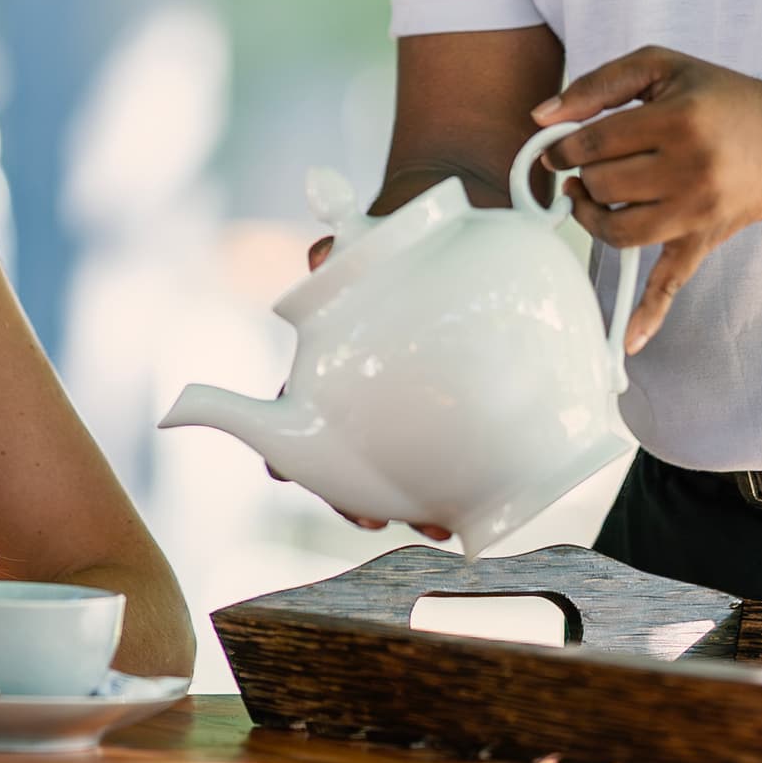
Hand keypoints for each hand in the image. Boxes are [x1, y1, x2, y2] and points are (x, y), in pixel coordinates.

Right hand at [275, 232, 452, 540]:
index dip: (284, 458)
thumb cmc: (389, 245)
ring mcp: (407, 412)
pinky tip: (478, 504)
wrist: (446, 238)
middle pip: (343, 467)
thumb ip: (334, 243)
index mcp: (325, 368)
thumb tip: (319, 254)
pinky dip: (462, 487)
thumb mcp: (359, 239)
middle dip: (353, 501)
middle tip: (370, 518)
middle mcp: (361, 400)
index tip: (283, 473)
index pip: (290, 419)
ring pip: (400, 474)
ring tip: (438, 524)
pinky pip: (454, 460)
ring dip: (413, 507)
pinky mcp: (455, 415)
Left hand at [537, 48, 761, 351]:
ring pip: (616, 228)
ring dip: (590, 215)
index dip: (562, 146)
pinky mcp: (704, 241)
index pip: (593, 143)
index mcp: (678, 120)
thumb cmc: (724, 98)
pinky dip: (649, 315)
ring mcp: (697, 212)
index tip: (557, 147)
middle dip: (583, 174)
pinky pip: (671, 284)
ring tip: (589, 197)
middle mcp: (690, 170)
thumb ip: (599, 84)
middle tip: (587, 163)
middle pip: (600, 184)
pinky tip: (629, 343)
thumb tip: (539, 117)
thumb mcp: (665, 67)